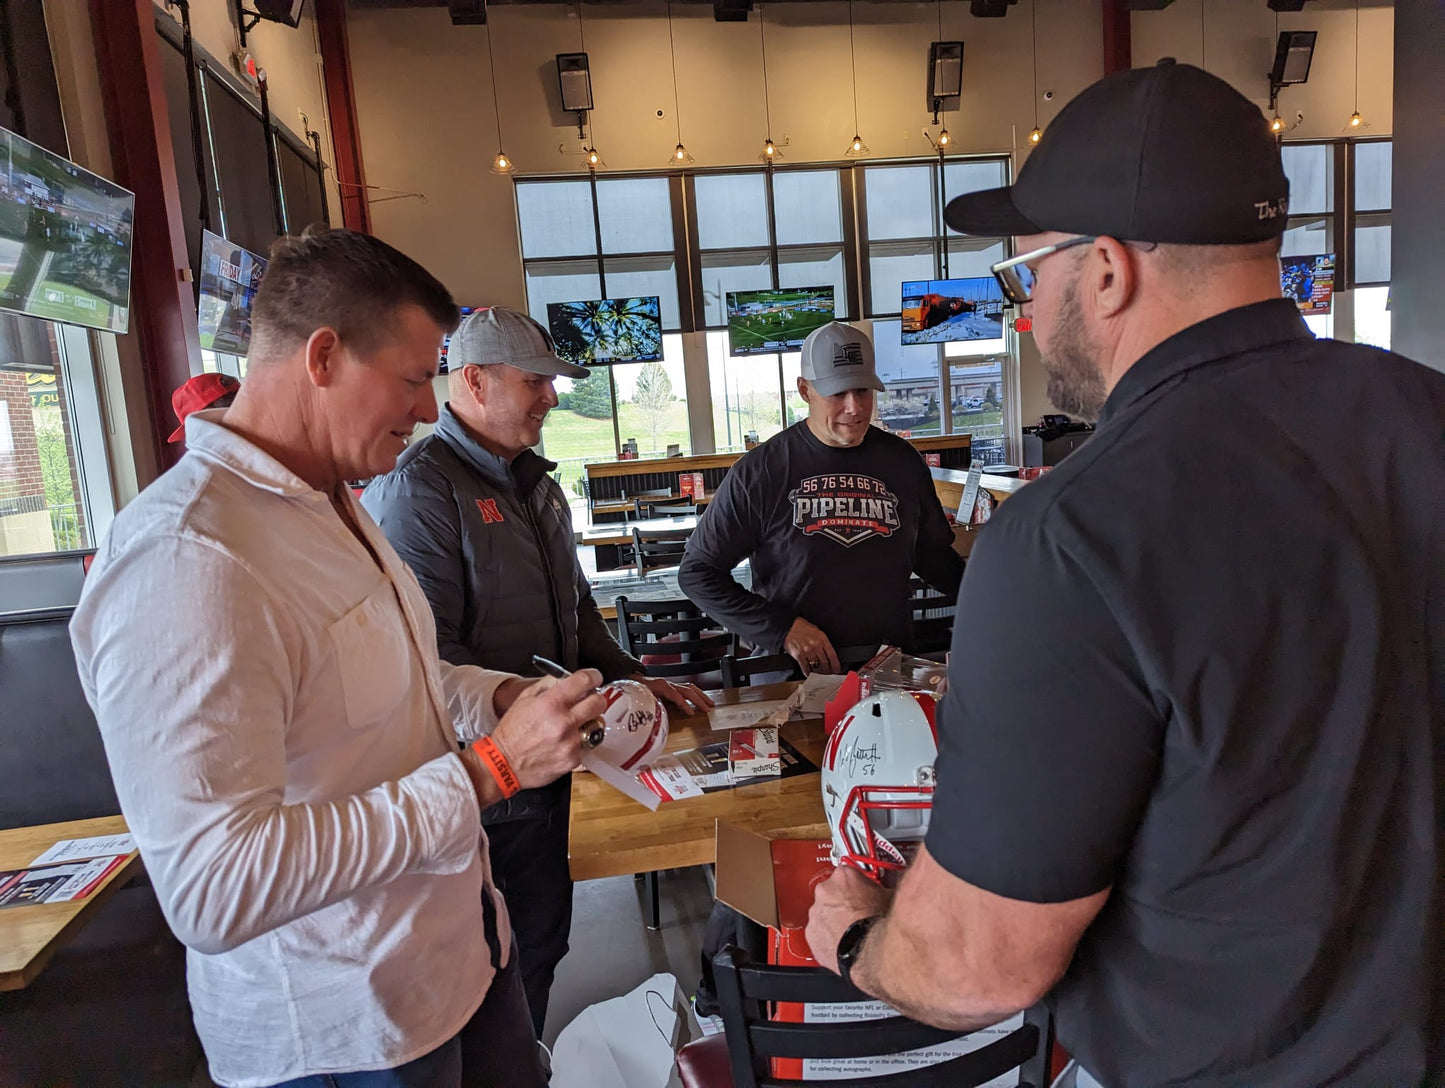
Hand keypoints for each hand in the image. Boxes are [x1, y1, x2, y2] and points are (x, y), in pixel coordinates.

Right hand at [490, 670, 606, 790]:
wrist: (502, 764)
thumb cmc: (512, 732)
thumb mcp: (524, 699)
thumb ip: (548, 685)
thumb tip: (567, 678)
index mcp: (550, 703)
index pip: (585, 681)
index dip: (593, 676)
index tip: (595, 678)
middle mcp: (563, 722)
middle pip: (599, 702)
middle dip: (595, 699)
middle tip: (588, 702)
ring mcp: (571, 743)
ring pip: (598, 724)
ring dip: (590, 721)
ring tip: (576, 724)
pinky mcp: (574, 759)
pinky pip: (590, 745)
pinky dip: (583, 741)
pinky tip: (568, 741)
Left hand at [633, 674, 714, 714]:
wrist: (629, 680)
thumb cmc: (635, 691)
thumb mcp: (640, 699)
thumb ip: (649, 707)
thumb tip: (655, 719)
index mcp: (660, 686)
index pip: (676, 695)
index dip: (684, 704)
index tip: (692, 713)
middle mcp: (667, 683)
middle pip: (687, 690)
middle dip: (699, 699)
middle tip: (708, 709)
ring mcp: (670, 684)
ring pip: (689, 688)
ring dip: (701, 696)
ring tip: (710, 704)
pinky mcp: (671, 687)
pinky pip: (686, 689)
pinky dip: (696, 695)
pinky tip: (701, 701)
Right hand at [784, 618, 840, 675]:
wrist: (788, 626)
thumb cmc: (801, 627)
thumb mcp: (816, 630)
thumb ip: (822, 641)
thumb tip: (827, 653)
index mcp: (822, 639)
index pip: (832, 656)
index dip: (836, 666)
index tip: (837, 670)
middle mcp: (816, 646)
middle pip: (825, 663)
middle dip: (828, 672)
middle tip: (829, 675)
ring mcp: (807, 651)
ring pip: (816, 667)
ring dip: (819, 674)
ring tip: (821, 676)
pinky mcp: (799, 656)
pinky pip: (806, 668)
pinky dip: (808, 673)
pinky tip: (810, 675)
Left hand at [805, 865, 891, 975]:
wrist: (867, 950)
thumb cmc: (878, 924)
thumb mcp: (890, 896)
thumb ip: (884, 888)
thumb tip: (893, 889)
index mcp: (844, 875)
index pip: (847, 874)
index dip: (857, 886)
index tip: (862, 893)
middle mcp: (825, 890)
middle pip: (832, 892)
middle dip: (842, 901)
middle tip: (857, 913)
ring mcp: (815, 912)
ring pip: (823, 913)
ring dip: (833, 919)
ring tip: (851, 931)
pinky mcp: (811, 933)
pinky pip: (818, 933)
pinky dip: (827, 937)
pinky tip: (842, 943)